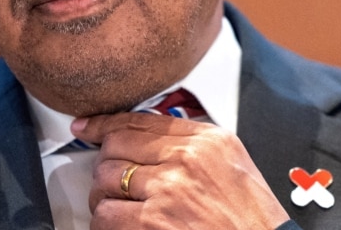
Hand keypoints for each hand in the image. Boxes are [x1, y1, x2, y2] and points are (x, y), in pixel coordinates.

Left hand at [71, 112, 290, 229]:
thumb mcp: (231, 162)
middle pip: (115, 147)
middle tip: (109, 179)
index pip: (140, 120)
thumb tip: (148, 138)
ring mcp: (169, 190)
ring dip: (103, 196)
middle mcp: (186, 159)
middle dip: (105, 165)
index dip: (105, 123)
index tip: (88, 126)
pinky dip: (105, 221)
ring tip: (115, 206)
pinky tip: (118, 224)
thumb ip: (192, 143)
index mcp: (206, 140)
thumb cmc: (252, 217)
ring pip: (105, 180)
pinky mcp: (155, 221)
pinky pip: (106, 215)